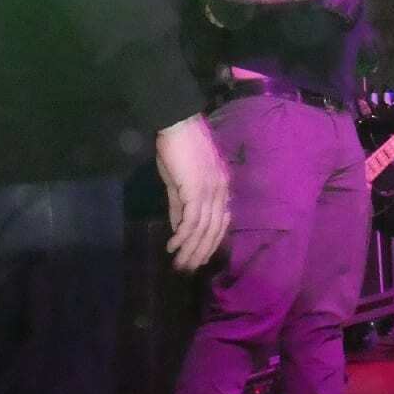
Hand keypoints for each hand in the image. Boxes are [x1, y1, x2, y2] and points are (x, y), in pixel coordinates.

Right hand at [156, 115, 229, 271]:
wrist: (176, 125)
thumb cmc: (178, 148)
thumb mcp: (179, 180)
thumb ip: (181, 205)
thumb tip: (179, 229)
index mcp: (221, 187)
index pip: (220, 222)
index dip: (210, 242)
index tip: (198, 258)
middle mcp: (220, 191)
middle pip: (214, 230)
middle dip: (200, 252)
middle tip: (187, 269)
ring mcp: (210, 191)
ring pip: (203, 229)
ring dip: (190, 250)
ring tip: (179, 264)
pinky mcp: (196, 190)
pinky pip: (192, 221)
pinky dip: (183, 237)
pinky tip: (172, 246)